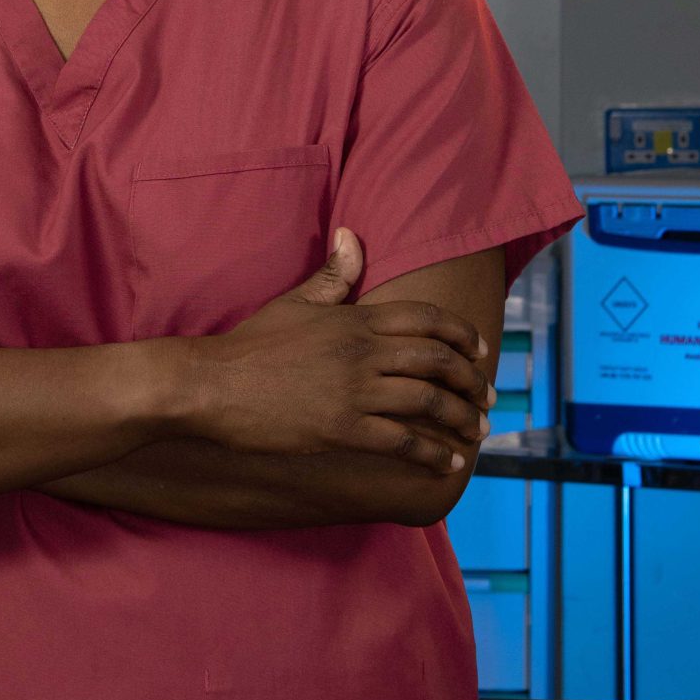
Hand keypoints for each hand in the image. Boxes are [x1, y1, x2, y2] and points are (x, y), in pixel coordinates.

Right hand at [186, 229, 492, 476]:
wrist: (211, 385)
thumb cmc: (250, 344)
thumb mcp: (294, 302)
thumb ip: (332, 275)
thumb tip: (353, 236)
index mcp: (355, 319)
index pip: (427, 320)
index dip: (461, 335)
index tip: (480, 349)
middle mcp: (364, 353)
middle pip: (438, 362)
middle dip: (472, 380)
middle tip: (488, 395)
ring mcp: (355, 392)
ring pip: (428, 402)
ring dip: (462, 418)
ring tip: (477, 430)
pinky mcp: (344, 430)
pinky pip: (402, 441)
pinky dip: (431, 454)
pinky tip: (446, 463)